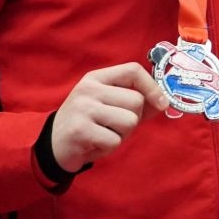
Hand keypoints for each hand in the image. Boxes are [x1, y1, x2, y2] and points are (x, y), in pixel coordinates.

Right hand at [50, 63, 168, 171]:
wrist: (54, 146)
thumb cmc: (89, 124)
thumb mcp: (109, 106)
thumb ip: (136, 102)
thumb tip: (164, 102)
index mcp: (96, 78)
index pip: (133, 70)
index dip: (152, 87)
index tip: (161, 104)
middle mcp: (88, 89)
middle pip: (136, 101)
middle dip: (133, 119)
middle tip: (112, 126)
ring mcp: (82, 108)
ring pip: (130, 121)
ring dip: (122, 135)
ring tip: (103, 134)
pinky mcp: (80, 130)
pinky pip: (115, 140)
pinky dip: (109, 148)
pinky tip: (94, 144)